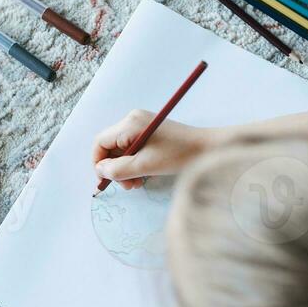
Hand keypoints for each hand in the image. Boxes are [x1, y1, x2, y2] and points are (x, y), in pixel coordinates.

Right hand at [92, 110, 213, 189]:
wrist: (208, 147)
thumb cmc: (178, 155)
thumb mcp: (145, 166)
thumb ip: (118, 170)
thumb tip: (100, 170)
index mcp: (129, 124)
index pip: (100, 142)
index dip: (98, 163)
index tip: (106, 181)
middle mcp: (133, 120)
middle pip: (111, 146)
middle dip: (116, 168)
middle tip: (128, 186)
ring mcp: (142, 124)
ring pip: (122, 149)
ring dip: (126, 168)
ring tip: (137, 183)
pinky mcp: (151, 131)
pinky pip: (134, 147)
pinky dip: (135, 162)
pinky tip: (144, 175)